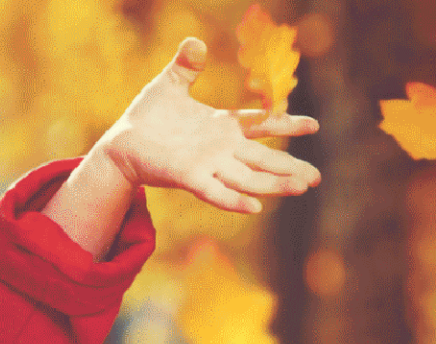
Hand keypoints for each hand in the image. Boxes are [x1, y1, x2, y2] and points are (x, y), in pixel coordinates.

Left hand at [89, 36, 319, 213]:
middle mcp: (219, 148)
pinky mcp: (188, 177)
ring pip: (247, 177)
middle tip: (317, 176)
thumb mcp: (168, 85)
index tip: (314, 125)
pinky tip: (255, 208)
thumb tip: (194, 42)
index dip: (287, 123)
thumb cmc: (146, 116)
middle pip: (262, 158)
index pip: (261, 124)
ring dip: (274, 183)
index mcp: (221, 125)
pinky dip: (233, 200)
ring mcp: (206, 165)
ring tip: (302, 187)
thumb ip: (186, 66)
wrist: (120, 142)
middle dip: (290, 166)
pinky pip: (215, 191)